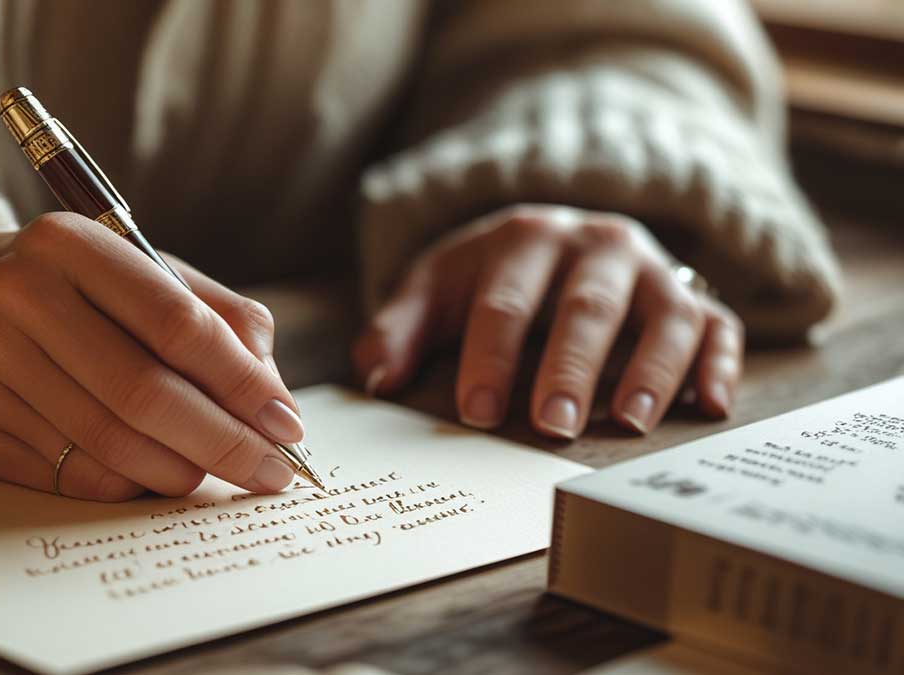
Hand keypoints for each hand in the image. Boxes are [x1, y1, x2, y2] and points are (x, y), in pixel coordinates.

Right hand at [0, 212, 303, 499]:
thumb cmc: (86, 292)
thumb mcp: (154, 278)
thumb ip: (226, 324)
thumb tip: (276, 406)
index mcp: (71, 244)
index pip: (176, 323)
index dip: (240, 382)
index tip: (288, 426)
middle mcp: (18, 298)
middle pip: (143, 393)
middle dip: (222, 442)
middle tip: (271, 472)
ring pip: (109, 443)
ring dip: (180, 470)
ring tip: (214, 472)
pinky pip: (71, 475)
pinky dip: (129, 485)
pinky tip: (152, 473)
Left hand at [352, 205, 742, 437]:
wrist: (552, 236)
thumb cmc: (488, 276)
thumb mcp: (435, 288)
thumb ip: (398, 329)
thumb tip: (375, 378)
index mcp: (525, 238)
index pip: (505, 300)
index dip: (490, 357)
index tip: (478, 413)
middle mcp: (596, 245)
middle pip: (585, 307)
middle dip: (569, 367)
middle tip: (551, 427)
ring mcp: (651, 269)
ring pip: (662, 314)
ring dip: (649, 369)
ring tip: (630, 422)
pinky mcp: (692, 295)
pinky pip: (718, 324)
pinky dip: (719, 363)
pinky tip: (708, 405)